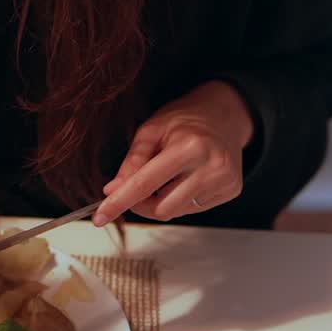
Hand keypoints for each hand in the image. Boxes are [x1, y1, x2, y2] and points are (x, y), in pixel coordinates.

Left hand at [93, 81, 254, 225]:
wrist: (224, 113)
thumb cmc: (184, 119)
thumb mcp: (151, 130)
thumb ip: (132, 161)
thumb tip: (112, 191)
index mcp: (189, 146)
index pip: (146, 183)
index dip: (120, 202)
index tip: (100, 217)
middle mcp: (212, 165)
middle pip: (161, 207)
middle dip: (141, 203)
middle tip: (134, 189)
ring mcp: (224, 180)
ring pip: (176, 212)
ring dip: (161, 201)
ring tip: (167, 176)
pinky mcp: (231, 190)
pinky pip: (194, 209)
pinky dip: (181, 199)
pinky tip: (187, 178)